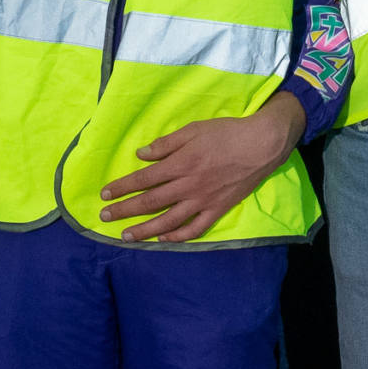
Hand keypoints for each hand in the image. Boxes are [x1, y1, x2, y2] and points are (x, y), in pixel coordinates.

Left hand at [100, 92, 305, 241]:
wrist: (262, 144)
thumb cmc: (226, 132)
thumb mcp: (194, 129)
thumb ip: (166, 144)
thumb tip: (141, 155)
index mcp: (181, 163)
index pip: (144, 179)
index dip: (122, 187)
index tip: (105, 194)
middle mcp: (188, 185)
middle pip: (150, 202)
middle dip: (125, 210)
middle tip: (105, 217)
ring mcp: (203, 200)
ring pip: (168, 220)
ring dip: (145, 229)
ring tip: (126, 236)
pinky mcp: (218, 209)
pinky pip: (195, 228)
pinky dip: (178, 236)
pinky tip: (163, 239)